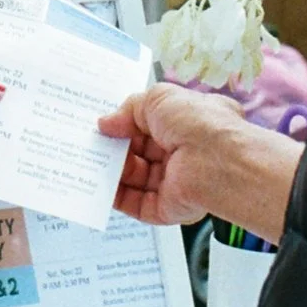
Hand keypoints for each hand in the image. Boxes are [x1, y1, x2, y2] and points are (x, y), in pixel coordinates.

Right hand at [98, 83, 272, 227]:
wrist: (217, 162)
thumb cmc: (198, 123)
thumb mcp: (158, 98)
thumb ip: (129, 109)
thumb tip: (106, 123)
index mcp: (189, 125)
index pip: (152, 125)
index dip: (127, 123)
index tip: (104, 123)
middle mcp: (185, 154)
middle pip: (141, 153)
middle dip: (116, 148)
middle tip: (92, 142)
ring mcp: (176, 182)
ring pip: (136, 179)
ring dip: (112, 171)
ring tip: (89, 161)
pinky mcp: (168, 208)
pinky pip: (136, 204)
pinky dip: (116, 197)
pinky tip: (99, 185)